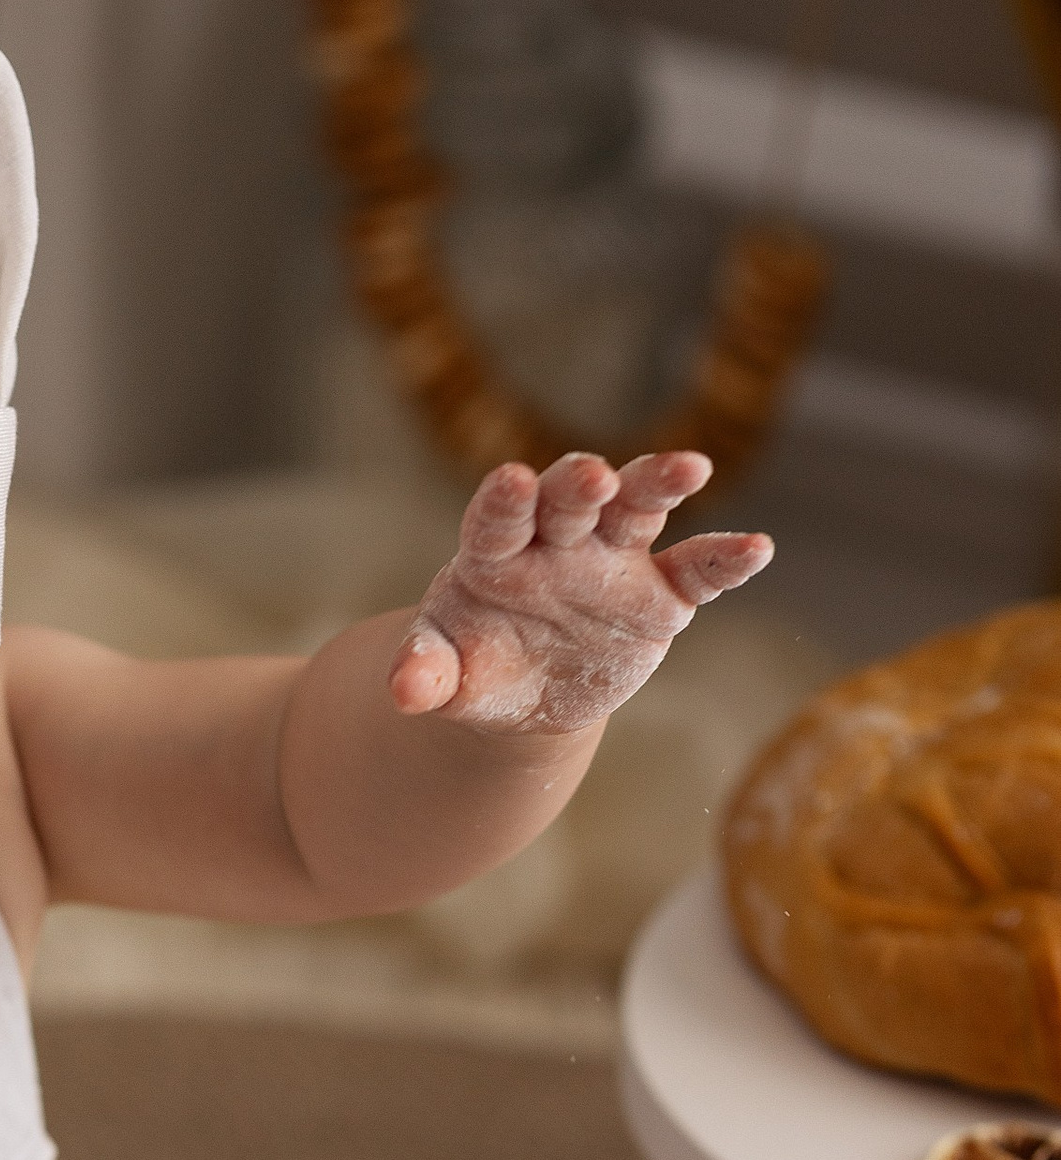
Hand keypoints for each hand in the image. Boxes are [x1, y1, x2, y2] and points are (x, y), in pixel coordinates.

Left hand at [390, 450, 771, 733]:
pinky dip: (725, 559)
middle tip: (591, 476)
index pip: (498, 518)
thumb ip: (425, 674)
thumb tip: (403, 692)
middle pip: (570, 500)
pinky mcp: (660, 594)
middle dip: (580, 485)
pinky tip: (757, 549)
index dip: (504, 501)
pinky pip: (696, 572)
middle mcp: (557, 540)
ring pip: (637, 510)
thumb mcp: (443, 674)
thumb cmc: (471, 665)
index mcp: (496, 551)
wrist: (521, 692)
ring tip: (689, 467)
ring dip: (660, 484)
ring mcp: (612, 560)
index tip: (511, 482)